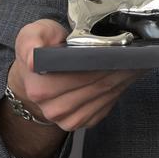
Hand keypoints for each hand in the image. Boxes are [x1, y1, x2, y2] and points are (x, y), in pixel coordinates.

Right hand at [8, 19, 141, 131]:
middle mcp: (52, 109)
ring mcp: (67, 120)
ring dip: (119, 82)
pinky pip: (103, 108)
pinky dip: (116, 92)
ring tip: (129, 64)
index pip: (77, 77)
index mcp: (39, 88)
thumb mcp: (31, 34)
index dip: (97, 63)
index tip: (112, 52)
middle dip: (114, 71)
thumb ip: (30, 42)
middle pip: (93, 88)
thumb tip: (33, 59)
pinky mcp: (81, 123)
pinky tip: (120, 78)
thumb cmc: (40, 49)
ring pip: (101, 99)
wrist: (39, 72)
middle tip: (128, 55)